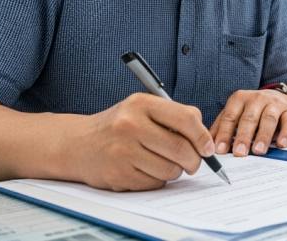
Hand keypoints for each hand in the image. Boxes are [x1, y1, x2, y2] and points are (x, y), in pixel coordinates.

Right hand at [71, 93, 214, 190]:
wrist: (78, 144)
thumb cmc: (119, 126)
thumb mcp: (143, 109)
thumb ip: (175, 117)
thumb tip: (206, 141)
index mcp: (141, 103)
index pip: (186, 119)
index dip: (203, 137)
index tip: (208, 148)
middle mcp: (130, 125)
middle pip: (181, 149)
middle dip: (193, 160)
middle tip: (192, 162)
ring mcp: (122, 151)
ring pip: (170, 170)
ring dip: (174, 171)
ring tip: (162, 162)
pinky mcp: (118, 175)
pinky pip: (154, 183)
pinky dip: (157, 180)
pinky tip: (144, 169)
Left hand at [211, 89, 286, 156]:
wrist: (278, 95)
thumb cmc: (252, 109)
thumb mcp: (235, 112)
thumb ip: (221, 126)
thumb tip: (206, 145)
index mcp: (239, 99)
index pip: (229, 117)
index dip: (224, 134)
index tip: (220, 150)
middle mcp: (256, 99)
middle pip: (249, 118)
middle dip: (243, 137)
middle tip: (239, 153)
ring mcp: (274, 104)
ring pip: (268, 119)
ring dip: (263, 136)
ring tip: (258, 150)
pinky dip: (286, 133)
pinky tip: (281, 143)